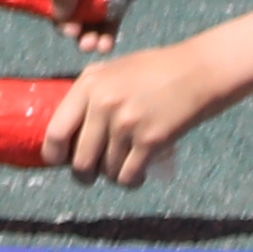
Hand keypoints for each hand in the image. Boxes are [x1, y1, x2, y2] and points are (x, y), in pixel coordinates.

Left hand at [33, 33, 246, 186]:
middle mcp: (103, 104)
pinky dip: (131, 181)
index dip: (53, 155)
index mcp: (88, 85)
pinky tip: (135, 176)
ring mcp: (126, 123)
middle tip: (91, 174)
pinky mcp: (151, 139)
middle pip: (81, 160)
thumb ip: (88, 95)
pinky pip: (129, 175)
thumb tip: (66, 130)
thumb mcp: (112, 71)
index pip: (56, 132)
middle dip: (84, 174)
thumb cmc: (155, 70)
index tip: (60, 162)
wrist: (199, 70)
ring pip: (107, 170)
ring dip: (113, 175)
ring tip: (122, 166)